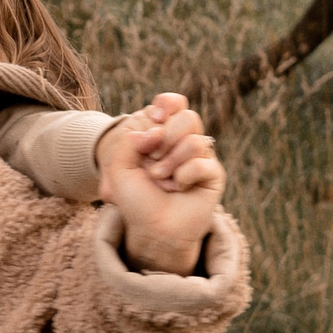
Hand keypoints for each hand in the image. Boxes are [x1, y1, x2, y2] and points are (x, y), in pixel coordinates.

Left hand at [97, 94, 223, 199]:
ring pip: (195, 140)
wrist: (152, 229)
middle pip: (187, 117)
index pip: (173, 103)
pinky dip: (185, 176)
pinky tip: (179, 187)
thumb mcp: (119, 167)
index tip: (154, 118)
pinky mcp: (213, 174)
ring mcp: (200, 158)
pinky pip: (204, 162)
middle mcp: (184, 142)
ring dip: (171, 162)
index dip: (166, 104)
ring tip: (162, 180)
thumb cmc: (136, 200)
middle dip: (165, 139)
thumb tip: (156, 130)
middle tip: (152, 161)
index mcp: (163, 134)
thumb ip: (130, 140)